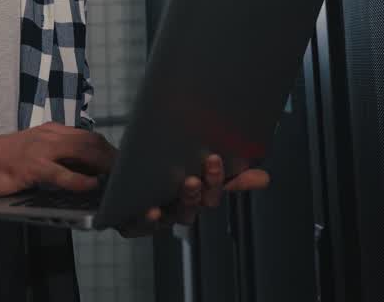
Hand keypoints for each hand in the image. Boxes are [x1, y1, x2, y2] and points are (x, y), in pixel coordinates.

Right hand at [0, 122, 116, 196]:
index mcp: (52, 132)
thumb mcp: (35, 154)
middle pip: (91, 141)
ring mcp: (39, 149)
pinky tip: (91, 186)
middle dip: (113, 157)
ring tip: (118, 179)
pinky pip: (59, 172)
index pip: (89, 137)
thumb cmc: (2, 161)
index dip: (109, 150)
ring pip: (81, 151)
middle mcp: (49, 136)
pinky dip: (78, 179)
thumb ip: (59, 158)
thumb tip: (87, 173)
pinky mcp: (29, 166)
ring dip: (103, 165)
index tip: (123, 164)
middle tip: (130, 174)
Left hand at [118, 155, 269, 237]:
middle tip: (202, 170)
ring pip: (170, 217)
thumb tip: (265, 178)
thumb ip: (228, 176)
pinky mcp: (132, 224)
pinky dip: (147, 219)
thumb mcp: (192, 170)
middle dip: (199, 191)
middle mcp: (175, 212)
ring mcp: (155, 220)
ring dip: (181, 202)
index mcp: (192, 200)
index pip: (210, 195)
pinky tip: (151, 209)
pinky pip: (140, 226)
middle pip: (192, 208)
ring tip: (186, 184)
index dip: (216, 180)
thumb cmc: (160, 175)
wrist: (118, 180)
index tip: (215, 158)